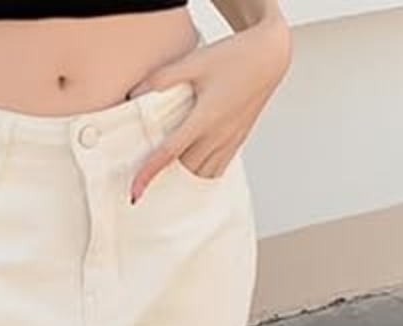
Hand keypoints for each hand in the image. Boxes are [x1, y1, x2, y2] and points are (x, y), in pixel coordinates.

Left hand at [128, 18, 291, 201]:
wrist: (270, 55)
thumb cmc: (234, 56)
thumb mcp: (195, 61)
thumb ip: (162, 78)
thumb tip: (133, 93)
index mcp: (205, 116)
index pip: (170, 152)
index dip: (149, 173)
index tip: (135, 193)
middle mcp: (219, 134)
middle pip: (184, 169)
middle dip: (165, 176)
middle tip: (144, 176)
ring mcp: (230, 140)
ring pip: (202, 175)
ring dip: (183, 178)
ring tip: (167, 174)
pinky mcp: (238, 141)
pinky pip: (217, 170)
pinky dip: (201, 173)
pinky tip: (190, 166)